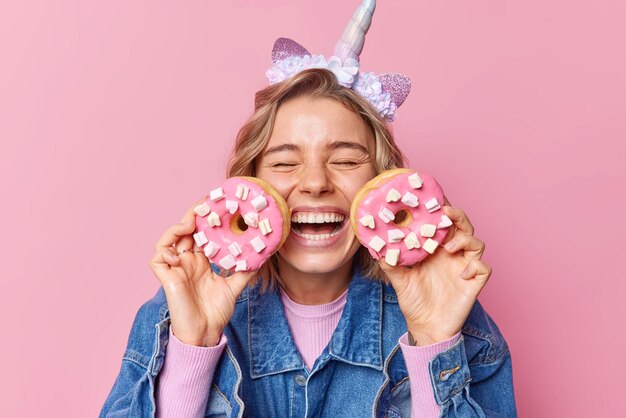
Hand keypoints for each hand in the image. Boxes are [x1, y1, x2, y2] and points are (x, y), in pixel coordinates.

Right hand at [149, 197, 255, 345]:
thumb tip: (262, 254)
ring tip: (190, 222)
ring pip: (168, 240)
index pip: (201, 234)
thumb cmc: (216, 312)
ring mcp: (175, 268)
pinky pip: (158, 258)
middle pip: (185, 231)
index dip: (205, 219)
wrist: (206, 332)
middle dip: (192, 216)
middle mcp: (187, 261)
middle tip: (204, 205)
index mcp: (201, 261)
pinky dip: (165, 251)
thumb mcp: (235, 286)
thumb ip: (245, 269)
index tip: (216, 204)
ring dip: (177, 228)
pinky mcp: (166, 278)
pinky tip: (179, 252)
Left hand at [379, 203, 491, 345]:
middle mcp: (452, 254)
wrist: (426, 328)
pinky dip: (476, 266)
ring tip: (449, 247)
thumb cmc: (414, 301)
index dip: (441, 208)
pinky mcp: (474, 282)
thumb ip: (390, 263)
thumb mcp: (398, 280)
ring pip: (477, 243)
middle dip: (457, 216)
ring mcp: (464, 267)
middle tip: (446, 212)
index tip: (433, 196)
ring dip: (465, 240)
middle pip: (463, 227)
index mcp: (435, 248)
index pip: (442, 223)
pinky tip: (463, 273)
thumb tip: (377, 249)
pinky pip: (484, 268)